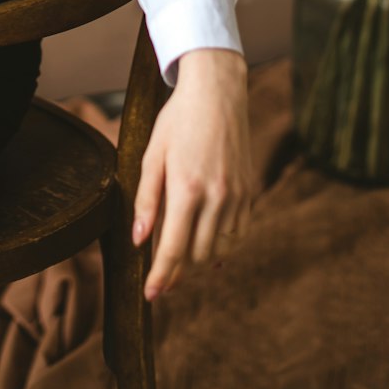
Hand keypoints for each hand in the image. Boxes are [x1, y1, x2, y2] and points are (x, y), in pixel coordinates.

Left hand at [133, 47, 253, 299]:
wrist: (217, 93)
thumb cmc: (177, 120)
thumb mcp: (152, 155)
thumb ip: (147, 200)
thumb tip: (140, 240)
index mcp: (187, 188)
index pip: (173, 249)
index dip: (162, 277)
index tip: (151, 295)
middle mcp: (216, 197)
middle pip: (197, 256)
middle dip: (179, 273)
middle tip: (162, 279)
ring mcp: (237, 196)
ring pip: (219, 250)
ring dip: (200, 262)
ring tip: (182, 262)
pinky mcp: (249, 192)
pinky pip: (237, 234)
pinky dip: (222, 247)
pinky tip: (209, 249)